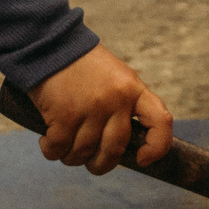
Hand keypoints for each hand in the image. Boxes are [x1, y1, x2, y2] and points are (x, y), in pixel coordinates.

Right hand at [30, 45, 172, 175]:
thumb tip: (124, 147)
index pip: (161, 122)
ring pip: (83, 153)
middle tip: (90, 162)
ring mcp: (90, 109)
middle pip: (114, 150)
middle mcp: (116, 100)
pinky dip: (51, 150)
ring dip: (70, 157)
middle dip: (100, 164)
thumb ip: (123, 106)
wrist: (49, 44)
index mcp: (133, 89)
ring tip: (63, 146)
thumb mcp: (115, 78)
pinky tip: (47, 142)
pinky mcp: (64, 115)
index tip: (143, 159)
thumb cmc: (82, 66)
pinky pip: (59, 148)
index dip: (157, 147)